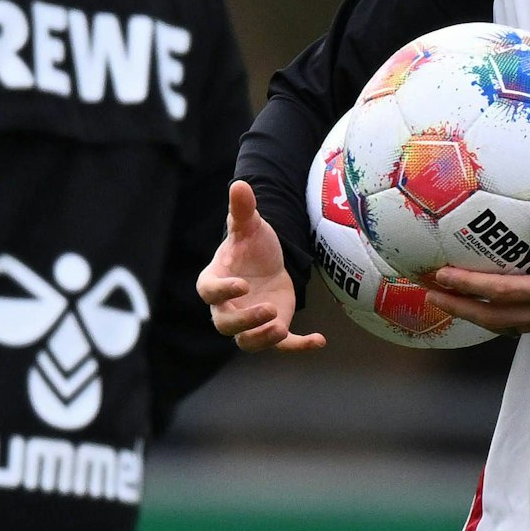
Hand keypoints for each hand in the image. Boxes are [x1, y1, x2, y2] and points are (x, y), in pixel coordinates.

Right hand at [196, 181, 326, 352]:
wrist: (269, 261)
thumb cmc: (252, 244)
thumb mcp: (251, 225)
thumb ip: (243, 209)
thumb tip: (240, 184)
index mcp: (215, 280)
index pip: (209, 290)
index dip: (222, 290)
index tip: (241, 284)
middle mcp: (227, 306)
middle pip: (226, 324)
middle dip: (245, 321)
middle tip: (268, 311)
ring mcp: (250, 321)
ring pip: (247, 341)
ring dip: (262, 338)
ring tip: (281, 328)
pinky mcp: (273, 328)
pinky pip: (282, 344)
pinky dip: (299, 346)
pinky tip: (320, 340)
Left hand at [421, 205, 529, 340]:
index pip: (502, 293)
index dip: (468, 287)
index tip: (441, 277)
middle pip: (492, 319)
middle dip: (458, 307)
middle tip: (428, 293)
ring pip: (504, 326)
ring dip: (474, 315)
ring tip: (448, 300)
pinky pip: (520, 326)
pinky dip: (497, 318)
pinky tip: (487, 305)